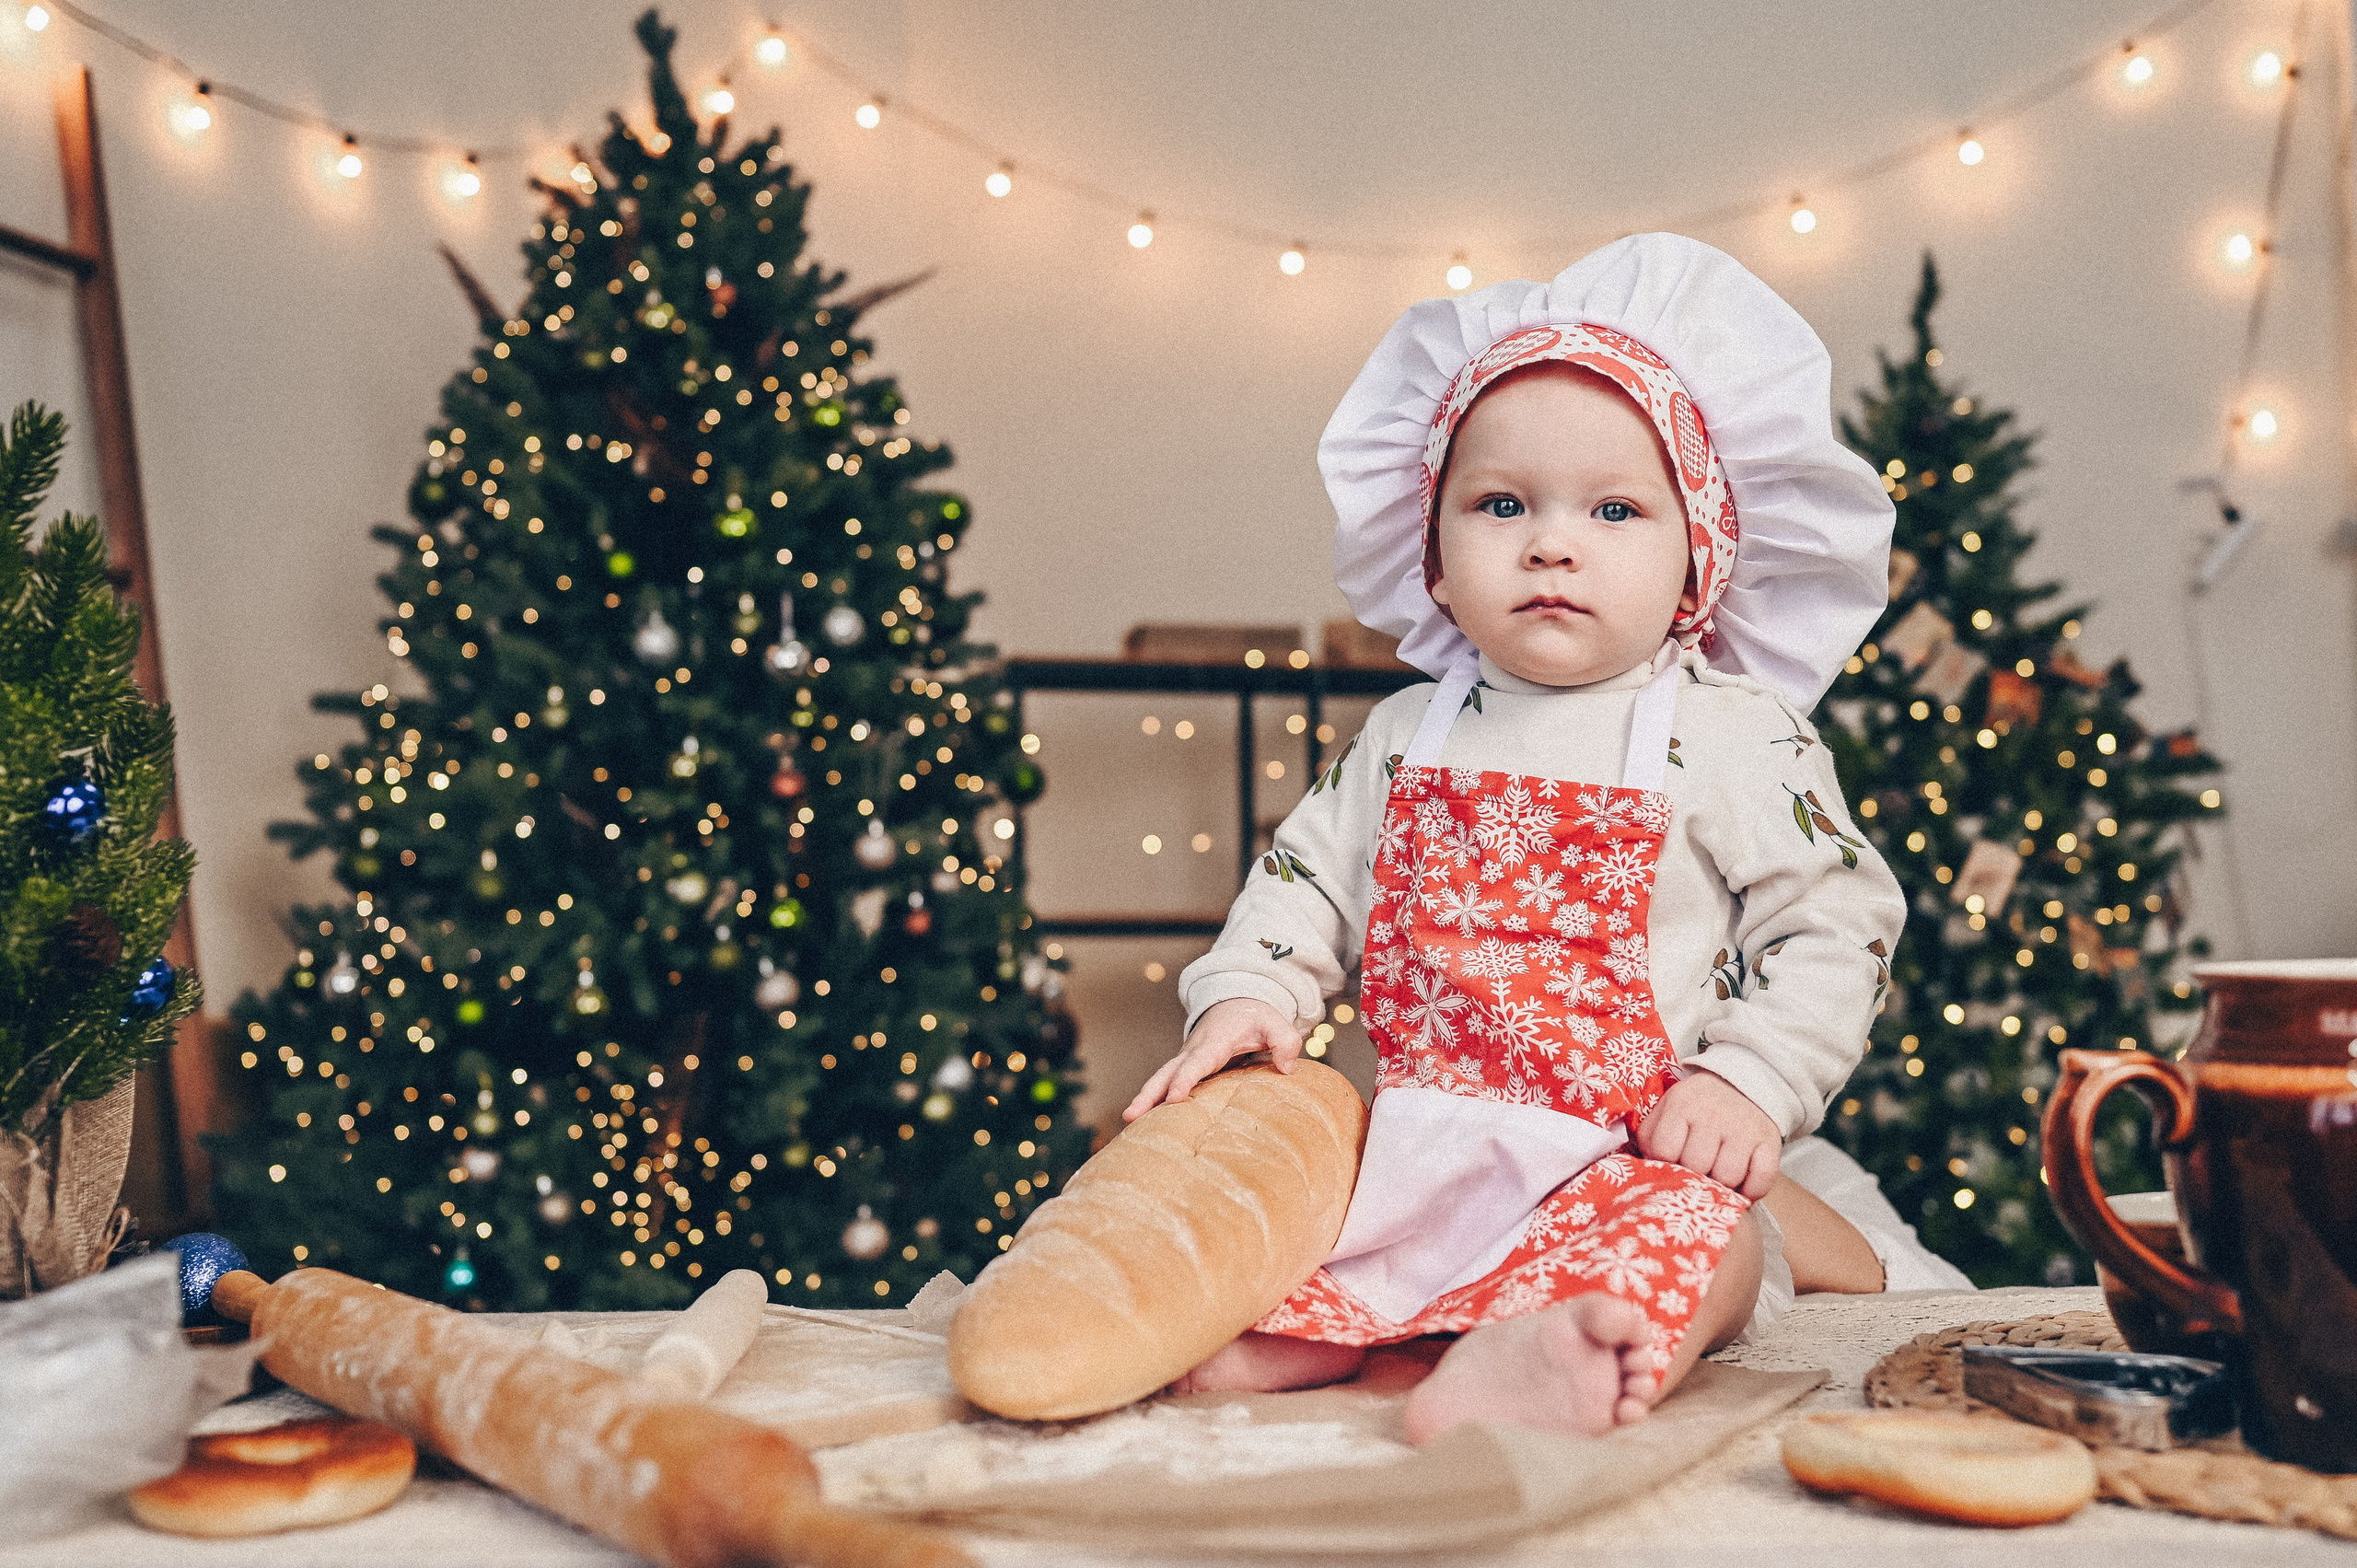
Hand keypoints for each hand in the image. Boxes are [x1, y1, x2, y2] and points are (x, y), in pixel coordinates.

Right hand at [1122, 998, 1302, 1122]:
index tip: (1173, 1098)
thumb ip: (1285, 1041)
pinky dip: (1152, 1100)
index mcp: (1214, 1043)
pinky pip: (1166, 1084)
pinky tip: (1145, 1122)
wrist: (1234, 1002)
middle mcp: (1193, 1052)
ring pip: (1160, 1079)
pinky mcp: (1185, 1068)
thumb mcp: (1275, 1023)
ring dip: (1144, 1099)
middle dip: (1148, 1094)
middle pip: (1166, 1073)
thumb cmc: (1254, 1016)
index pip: (1197, 1063)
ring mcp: (1186, 1060)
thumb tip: (1287, 1067)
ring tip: (1128, 1121)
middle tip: (1131, 1115)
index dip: (1185, 1080)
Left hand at [1635, 1071, 1780, 1199]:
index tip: (1673, 1162)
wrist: (1742, 1082)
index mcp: (1681, 1105)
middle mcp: (1712, 1115)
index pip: (1663, 1151)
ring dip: (1723, 1185)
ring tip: (1719, 1175)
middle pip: (1696, 1167)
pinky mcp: (1769, 1141)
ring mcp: (1743, 1128)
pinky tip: (1743, 1185)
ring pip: (1727, 1177)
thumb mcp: (1668, 1109)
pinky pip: (1760, 1181)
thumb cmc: (1698, 1106)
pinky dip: (1752, 1191)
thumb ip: (1650, 1137)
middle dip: (1694, 1175)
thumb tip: (1645, 1172)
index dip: (1666, 1164)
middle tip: (1699, 1170)